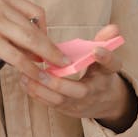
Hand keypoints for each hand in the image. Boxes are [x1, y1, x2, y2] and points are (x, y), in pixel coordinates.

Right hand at [0, 0, 69, 82]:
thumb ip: (9, 25)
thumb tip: (34, 46)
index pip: (35, 11)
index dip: (46, 30)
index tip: (49, 45)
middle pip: (35, 28)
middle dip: (51, 47)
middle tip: (63, 61)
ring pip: (30, 42)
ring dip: (45, 59)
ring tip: (54, 71)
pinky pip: (18, 57)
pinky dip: (30, 69)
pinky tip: (35, 77)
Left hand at [19, 24, 137, 132]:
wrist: (105, 103)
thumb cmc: (102, 75)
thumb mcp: (107, 59)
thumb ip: (107, 42)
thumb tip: (112, 27)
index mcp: (106, 76)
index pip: (110, 66)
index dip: (105, 58)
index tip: (96, 49)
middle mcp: (94, 93)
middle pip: (79, 92)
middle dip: (60, 83)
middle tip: (43, 72)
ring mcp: (79, 104)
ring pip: (60, 101)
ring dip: (42, 89)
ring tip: (26, 75)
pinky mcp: (65, 109)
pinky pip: (50, 104)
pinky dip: (36, 93)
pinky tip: (24, 81)